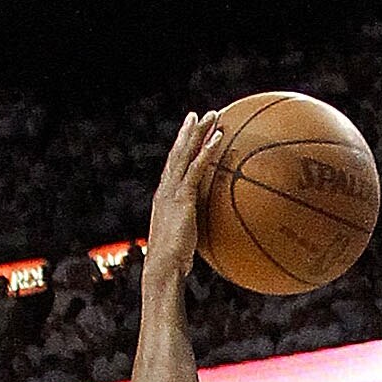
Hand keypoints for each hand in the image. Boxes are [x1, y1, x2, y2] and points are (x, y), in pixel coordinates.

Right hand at [143, 111, 221, 281]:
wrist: (163, 267)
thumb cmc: (174, 262)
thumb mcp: (185, 242)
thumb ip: (194, 231)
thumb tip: (210, 234)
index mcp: (164, 197)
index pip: (173, 166)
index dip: (181, 148)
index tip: (190, 134)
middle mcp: (165, 189)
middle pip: (177, 153)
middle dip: (189, 132)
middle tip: (200, 114)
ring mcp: (171, 191)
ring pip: (185, 154)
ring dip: (198, 133)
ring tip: (212, 116)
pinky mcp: (182, 197)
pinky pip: (196, 169)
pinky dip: (206, 152)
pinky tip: (218, 139)